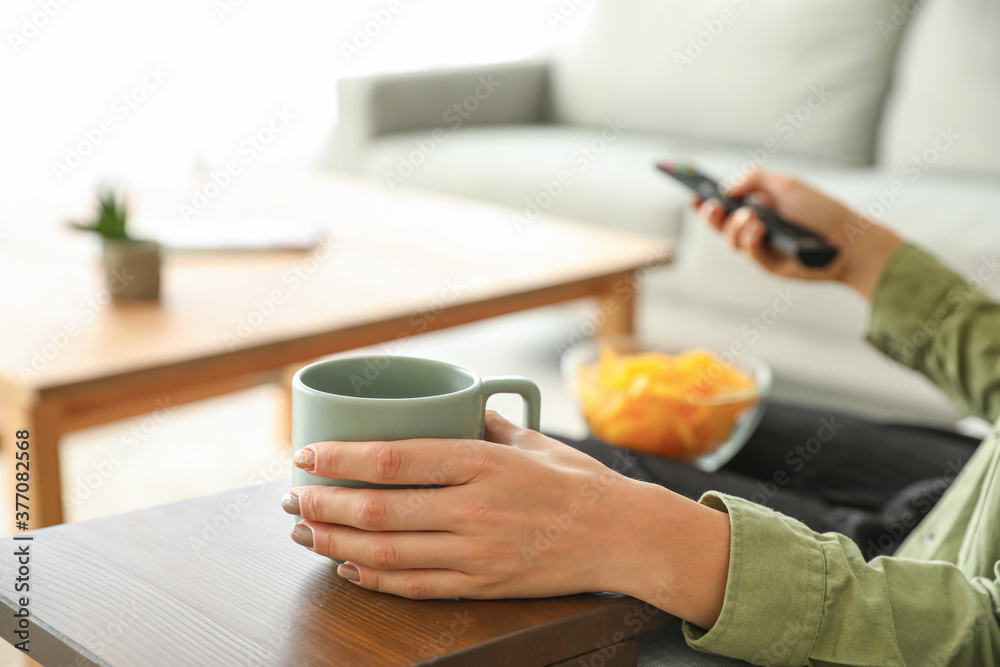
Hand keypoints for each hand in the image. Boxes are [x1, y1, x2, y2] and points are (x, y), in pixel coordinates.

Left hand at [283, 411, 731, 628]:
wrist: (621, 536)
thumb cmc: (576, 481)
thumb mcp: (531, 440)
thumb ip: (483, 425)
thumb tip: (448, 408)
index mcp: (483, 462)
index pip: (394, 459)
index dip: (340, 458)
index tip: (305, 454)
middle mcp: (475, 508)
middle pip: (378, 510)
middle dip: (323, 505)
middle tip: (291, 497)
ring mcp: (477, 552)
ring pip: (386, 553)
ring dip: (335, 543)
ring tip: (305, 531)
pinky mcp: (482, 584)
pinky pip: (414, 586)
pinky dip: (373, 578)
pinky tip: (347, 566)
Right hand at [694, 170, 903, 299]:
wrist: (848, 241)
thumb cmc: (821, 210)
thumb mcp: (785, 184)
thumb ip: (753, 179)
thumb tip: (726, 190)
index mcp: (760, 204)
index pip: (726, 202)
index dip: (707, 200)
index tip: (692, 195)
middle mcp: (757, 225)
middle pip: (720, 224)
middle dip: (710, 216)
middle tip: (709, 207)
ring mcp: (761, 246)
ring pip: (730, 240)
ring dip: (734, 227)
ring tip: (751, 217)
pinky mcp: (767, 264)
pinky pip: (747, 252)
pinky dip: (750, 239)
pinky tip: (759, 229)